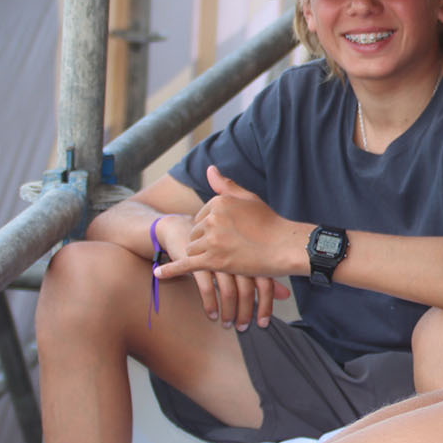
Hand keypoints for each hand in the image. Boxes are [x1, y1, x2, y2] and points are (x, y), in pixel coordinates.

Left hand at [153, 168, 292, 328]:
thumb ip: (225, 185)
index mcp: (219, 202)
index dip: (213, 228)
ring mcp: (212, 240)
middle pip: (195, 233)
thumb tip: (209, 169)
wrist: (285, 246)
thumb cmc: (270, 223)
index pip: (201, 217)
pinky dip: (170, 269)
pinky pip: (187, 264)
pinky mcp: (214, 261)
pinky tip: (158, 273)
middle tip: (229, 248)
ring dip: (203, 255)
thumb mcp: (248, 198)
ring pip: (193, 248)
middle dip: (206, 242)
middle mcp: (213, 219)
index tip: (228, 234)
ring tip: (223, 258)